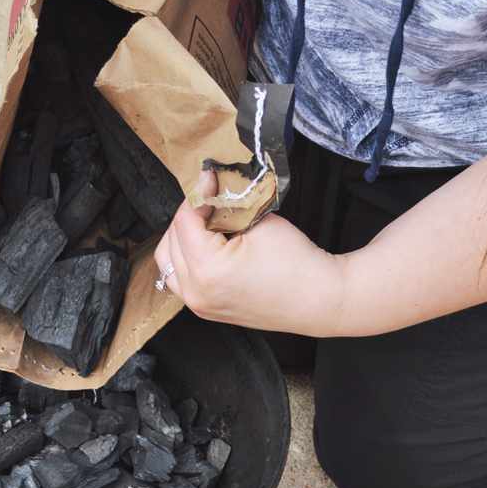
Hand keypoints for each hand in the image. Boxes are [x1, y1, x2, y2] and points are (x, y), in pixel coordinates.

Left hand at [152, 170, 349, 335]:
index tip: (209, 178)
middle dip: (187, 216)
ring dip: (181, 238)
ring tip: (206, 223)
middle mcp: (196, 292)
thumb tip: (209, 191)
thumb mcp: (258, 222)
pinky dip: (185, 258)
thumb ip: (226, 206)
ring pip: (168, 261)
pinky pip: (180, 278)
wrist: (318, 300)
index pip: (184, 221)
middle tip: (210, 200)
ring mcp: (198, 305)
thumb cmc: (297, 263)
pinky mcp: (205, 309)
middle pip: (170, 241)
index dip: (198, 194)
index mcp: (207, 270)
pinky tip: (206, 245)